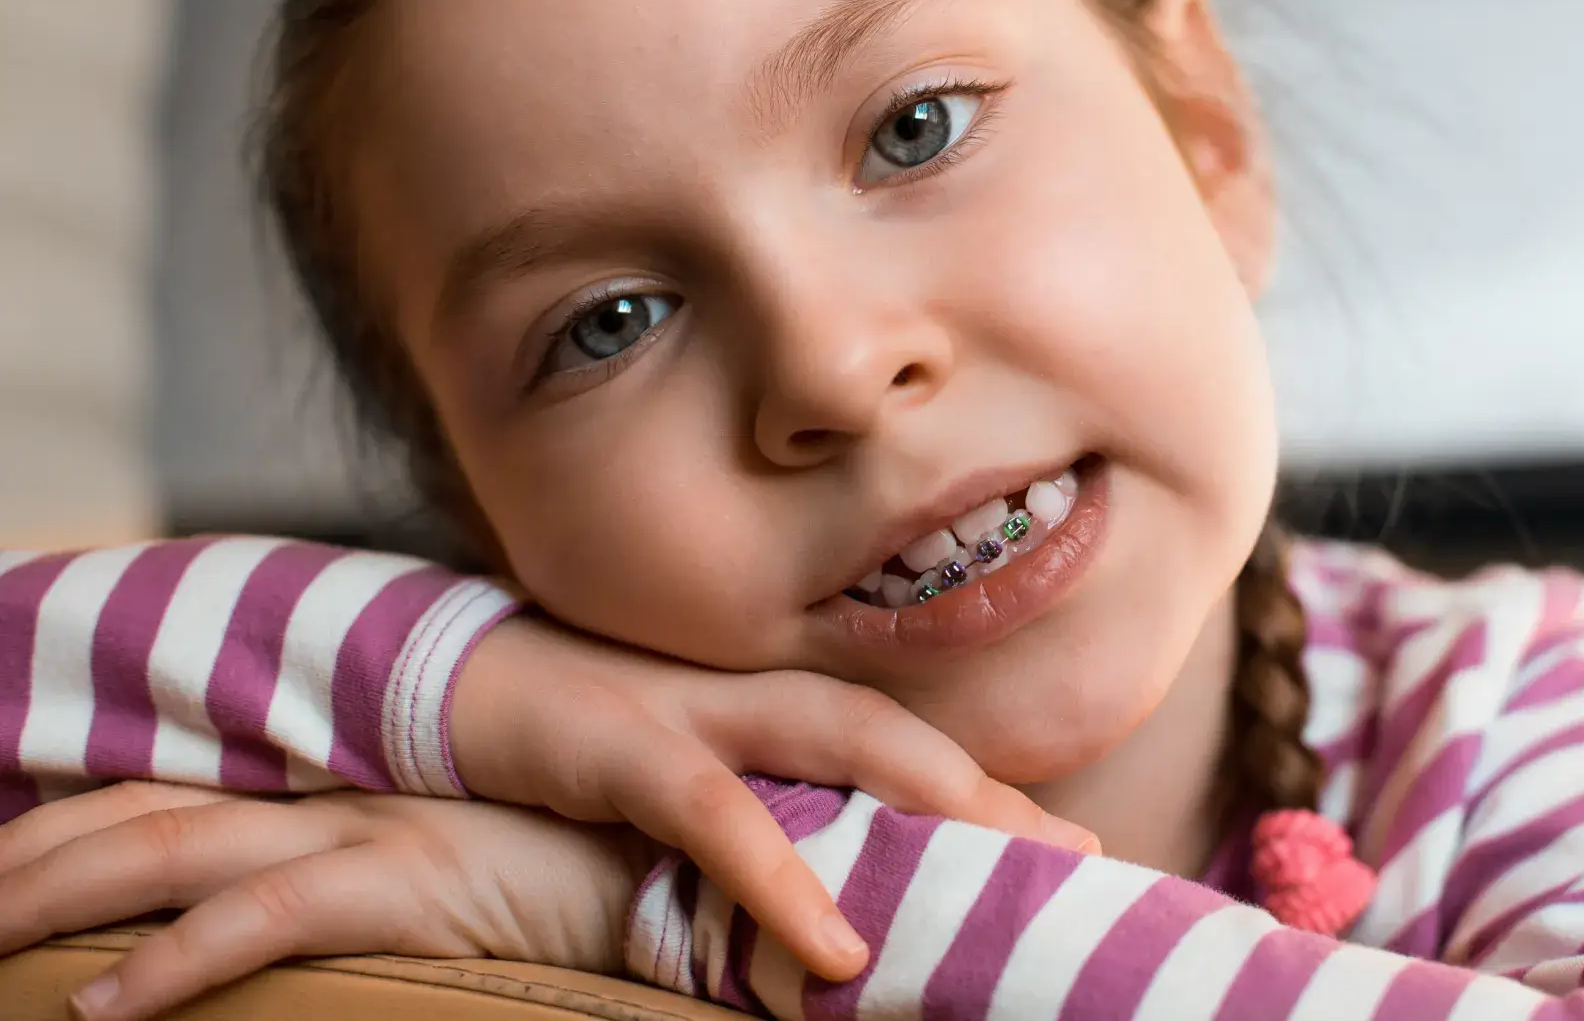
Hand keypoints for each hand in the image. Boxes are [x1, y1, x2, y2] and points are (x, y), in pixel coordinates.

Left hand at [0, 779, 655, 1020]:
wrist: (691, 829)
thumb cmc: (593, 840)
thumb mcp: (473, 845)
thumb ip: (401, 852)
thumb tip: (338, 880)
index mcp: (349, 770)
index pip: (184, 780)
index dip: (86, 805)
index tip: (14, 840)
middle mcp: (342, 786)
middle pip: (150, 807)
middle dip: (35, 847)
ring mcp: (370, 826)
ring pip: (174, 847)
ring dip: (59, 893)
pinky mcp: (409, 879)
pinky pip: (266, 917)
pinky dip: (170, 965)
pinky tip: (98, 1008)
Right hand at [451, 616, 1099, 979]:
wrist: (452, 684)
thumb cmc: (574, 746)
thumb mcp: (673, 783)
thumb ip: (751, 813)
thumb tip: (826, 890)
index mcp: (763, 709)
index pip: (894, 745)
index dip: (979, 791)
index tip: (1064, 846)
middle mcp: (747, 697)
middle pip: (897, 739)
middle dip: (990, 794)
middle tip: (1085, 858)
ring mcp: (691, 710)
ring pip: (837, 748)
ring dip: (928, 809)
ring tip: (1011, 877)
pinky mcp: (623, 747)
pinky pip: (715, 816)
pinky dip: (778, 876)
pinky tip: (831, 946)